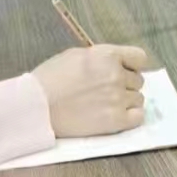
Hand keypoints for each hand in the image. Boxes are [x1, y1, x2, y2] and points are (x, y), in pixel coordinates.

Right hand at [32, 45, 147, 137]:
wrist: (37, 106)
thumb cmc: (50, 79)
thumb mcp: (76, 56)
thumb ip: (100, 58)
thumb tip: (115, 64)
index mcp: (107, 55)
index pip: (139, 58)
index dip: (132, 65)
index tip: (124, 71)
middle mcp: (116, 75)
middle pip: (138, 81)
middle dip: (126, 85)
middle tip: (106, 92)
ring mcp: (118, 98)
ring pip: (138, 99)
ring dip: (126, 101)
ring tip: (106, 105)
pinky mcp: (116, 120)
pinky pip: (139, 117)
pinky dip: (131, 117)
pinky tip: (117, 116)